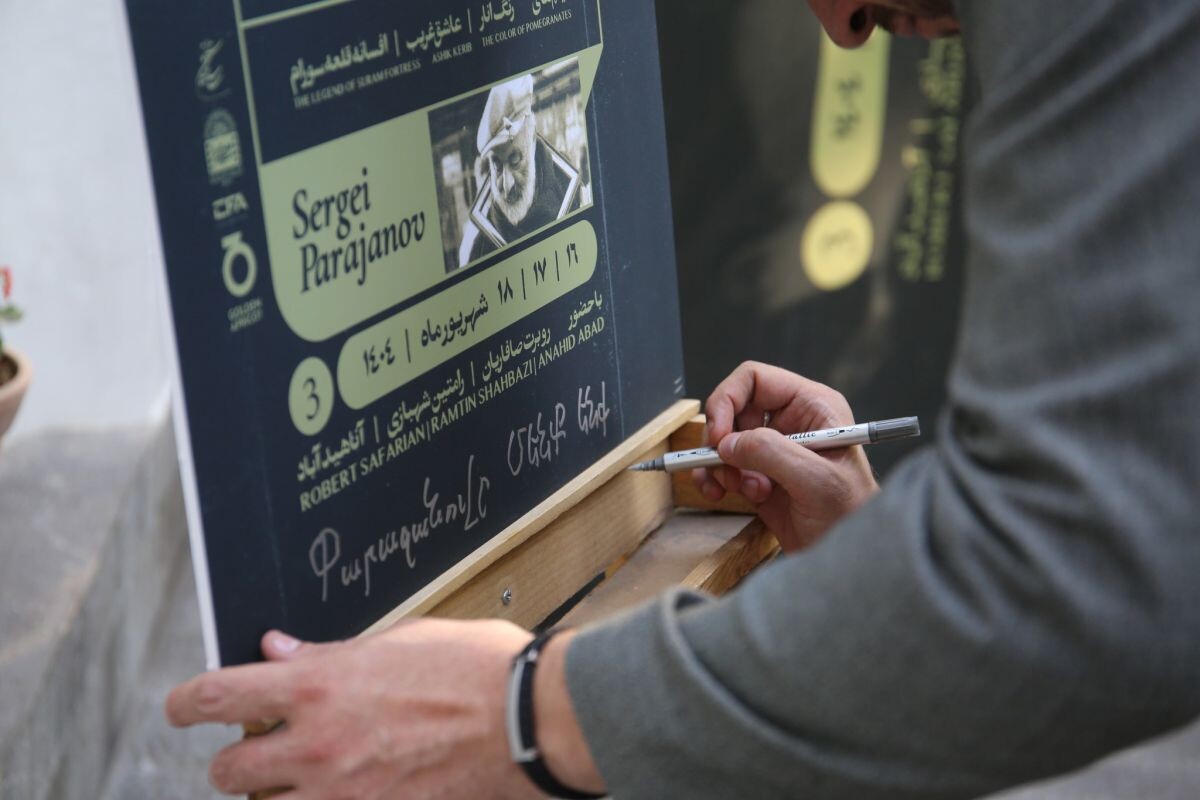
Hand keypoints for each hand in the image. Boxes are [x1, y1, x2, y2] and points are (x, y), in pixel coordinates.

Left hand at [166, 619, 543, 798]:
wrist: (528, 719)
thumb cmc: (474, 668)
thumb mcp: (398, 641)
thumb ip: (330, 652)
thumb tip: (279, 651)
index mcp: (319, 685)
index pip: (217, 696)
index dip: (184, 703)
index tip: (180, 707)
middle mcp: (318, 745)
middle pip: (229, 770)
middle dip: (236, 759)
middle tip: (258, 747)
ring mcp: (344, 794)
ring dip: (274, 795)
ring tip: (301, 778)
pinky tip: (342, 793)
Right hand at [694, 361, 879, 550]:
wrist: (849, 558)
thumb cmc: (851, 516)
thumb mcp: (816, 480)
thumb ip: (771, 453)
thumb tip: (727, 443)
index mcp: (812, 406)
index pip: (755, 379)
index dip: (728, 400)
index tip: (718, 436)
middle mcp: (791, 421)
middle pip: (733, 409)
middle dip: (723, 440)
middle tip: (724, 467)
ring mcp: (773, 449)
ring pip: (724, 440)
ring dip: (721, 465)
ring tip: (742, 489)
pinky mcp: (758, 475)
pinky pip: (723, 465)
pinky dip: (715, 479)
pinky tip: (724, 495)